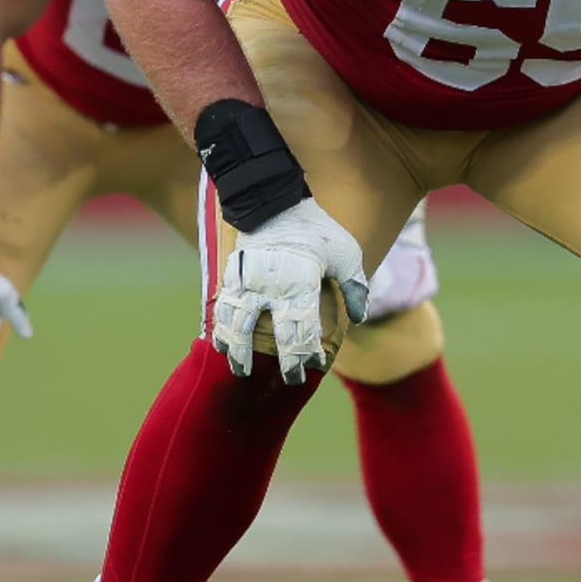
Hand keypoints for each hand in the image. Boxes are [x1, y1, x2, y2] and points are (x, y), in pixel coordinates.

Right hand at [213, 197, 369, 383]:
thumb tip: (359, 317)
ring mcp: (247, 283)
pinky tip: (223, 343)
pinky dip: (221, 329)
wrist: (274, 201)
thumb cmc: (317, 229)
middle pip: (273, 338)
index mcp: (300, 286)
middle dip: (284, 363)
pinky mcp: (231, 275)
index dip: (308, 355)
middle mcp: (271, 289)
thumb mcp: (346, 253)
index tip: (316, 367)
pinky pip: (223, 308)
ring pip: (237, 327)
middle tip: (291, 380)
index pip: (303, 332)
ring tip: (240, 370)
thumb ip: (355, 286)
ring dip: (238, 352)